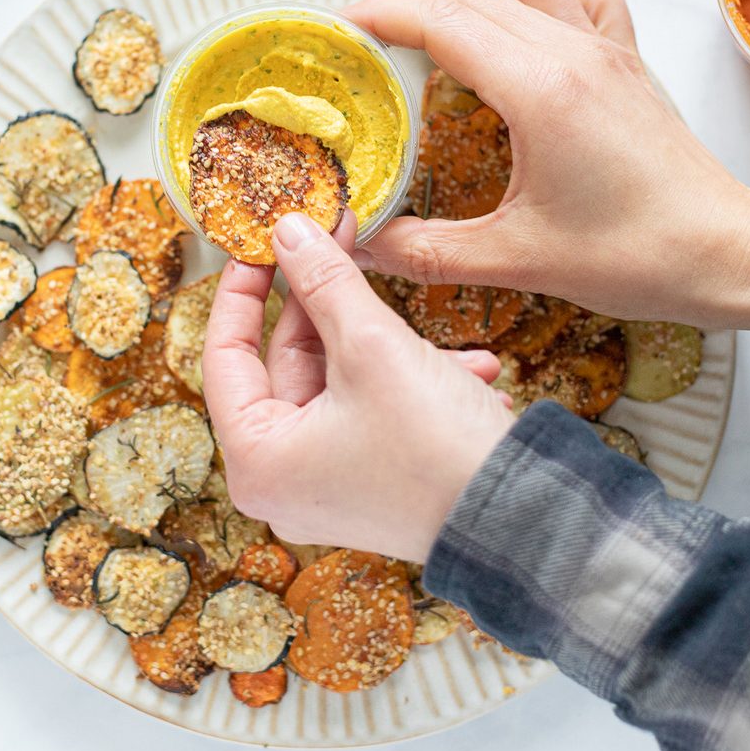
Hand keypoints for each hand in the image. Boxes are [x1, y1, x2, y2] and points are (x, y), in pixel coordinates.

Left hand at [203, 211, 516, 561]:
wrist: (525, 521)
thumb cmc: (435, 448)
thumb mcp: (371, 345)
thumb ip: (323, 280)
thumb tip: (288, 230)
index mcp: (257, 460)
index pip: (225, 356)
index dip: (244, 290)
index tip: (266, 242)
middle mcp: (282, 482)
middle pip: (288, 366)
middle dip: (333, 306)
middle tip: (348, 239)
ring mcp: (327, 487)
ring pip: (341, 383)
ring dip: (392, 348)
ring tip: (446, 337)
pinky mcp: (372, 485)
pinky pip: (374, 414)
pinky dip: (413, 384)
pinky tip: (473, 373)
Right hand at [345, 0, 749, 330]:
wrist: (729, 254)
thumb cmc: (638, 257)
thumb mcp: (518, 261)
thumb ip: (428, 250)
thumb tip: (363, 244)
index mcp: (540, 91)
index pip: (441, 20)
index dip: (379, 16)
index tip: (337, 29)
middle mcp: (573, 52)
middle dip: (408, 5)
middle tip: (366, 42)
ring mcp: (606, 48)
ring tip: (430, 26)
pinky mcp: (627, 60)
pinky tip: (516, 29)